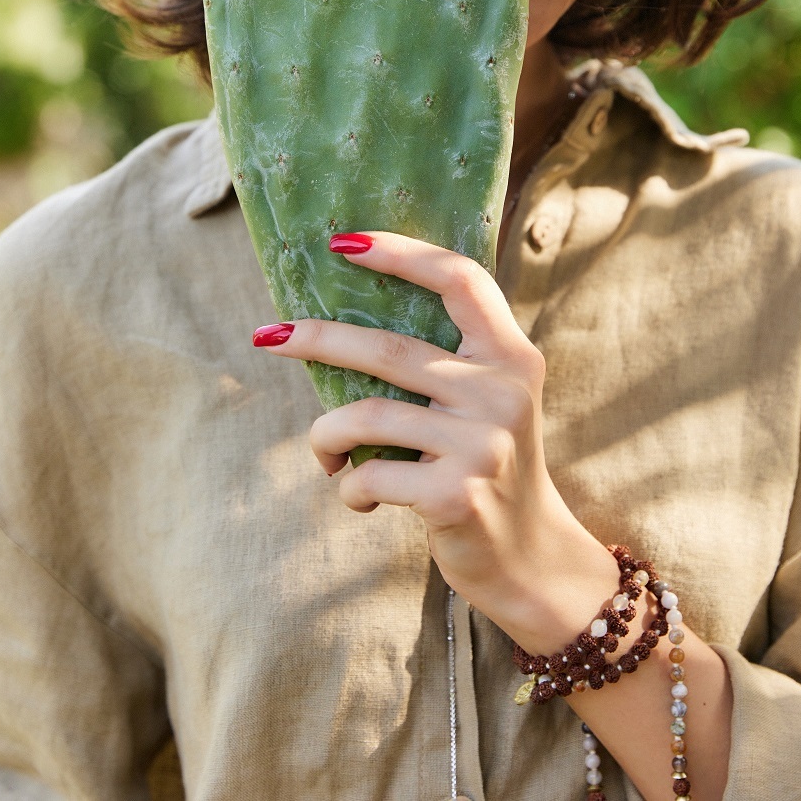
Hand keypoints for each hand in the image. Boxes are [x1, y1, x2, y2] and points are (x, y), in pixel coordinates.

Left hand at [254, 229, 614, 642]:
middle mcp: (502, 392)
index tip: (343, 242)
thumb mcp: (491, 401)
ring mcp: (482, 445)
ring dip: (324, 435)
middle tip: (268, 336)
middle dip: (316, 339)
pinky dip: (349, 487)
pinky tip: (358, 496)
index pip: (460, 279)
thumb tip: (345, 323)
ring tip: (323, 452)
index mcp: (512, 356)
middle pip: (388, 349)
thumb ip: (449, 361)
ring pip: (366, 417)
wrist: (532, 557)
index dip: (401, 252)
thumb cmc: (489, 466)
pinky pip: (370, 476)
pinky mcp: (456, 495)